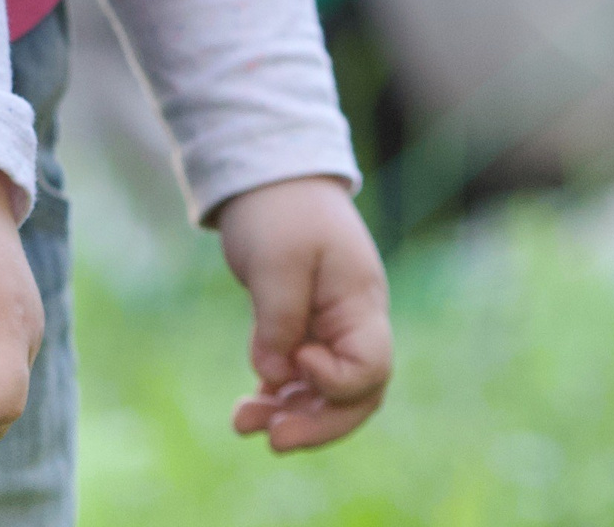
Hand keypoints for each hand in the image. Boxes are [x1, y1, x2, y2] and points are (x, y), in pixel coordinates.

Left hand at [215, 175, 392, 452]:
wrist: (265, 172)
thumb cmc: (278, 208)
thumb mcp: (277, 259)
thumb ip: (280, 319)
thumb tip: (274, 377)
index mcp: (361, 303)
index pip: (371, 367)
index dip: (338, 381)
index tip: (298, 362)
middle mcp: (352, 323)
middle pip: (353, 395)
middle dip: (316, 423)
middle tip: (273, 440)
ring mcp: (328, 327)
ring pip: (321, 391)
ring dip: (289, 413)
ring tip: (243, 424)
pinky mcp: (300, 326)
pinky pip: (297, 375)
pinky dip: (276, 393)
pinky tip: (249, 407)